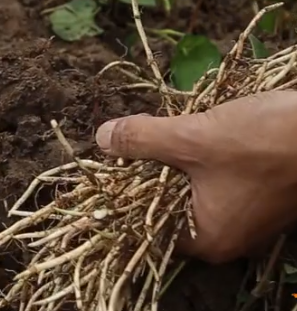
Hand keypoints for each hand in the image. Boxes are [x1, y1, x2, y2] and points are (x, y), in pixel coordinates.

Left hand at [95, 91, 296, 262]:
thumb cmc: (265, 142)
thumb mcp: (193, 137)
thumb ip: (143, 141)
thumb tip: (102, 139)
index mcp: (206, 239)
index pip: (146, 224)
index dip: (126, 192)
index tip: (112, 160)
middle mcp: (227, 237)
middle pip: (168, 205)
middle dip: (152, 170)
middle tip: (134, 137)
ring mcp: (248, 217)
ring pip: (193, 188)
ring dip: (178, 159)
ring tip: (164, 129)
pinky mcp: (262, 194)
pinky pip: (217, 179)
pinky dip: (202, 156)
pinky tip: (198, 130)